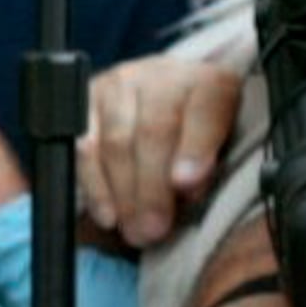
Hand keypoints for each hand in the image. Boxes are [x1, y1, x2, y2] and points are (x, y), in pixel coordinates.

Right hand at [84, 54, 247, 246]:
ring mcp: (121, 83)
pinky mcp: (87, 98)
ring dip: (124, 194)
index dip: (196, 149)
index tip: (187, 186)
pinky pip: (84, 147)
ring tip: (134, 231)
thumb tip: (185, 189)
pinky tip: (108, 214)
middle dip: (153, 189)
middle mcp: (163, 75)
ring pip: (117, 141)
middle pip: (153, 131)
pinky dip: (95, 186)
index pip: (205, 110)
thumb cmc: (198, 141)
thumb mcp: (221, 151)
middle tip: (154, 231)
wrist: (168, 105)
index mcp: (210, 84)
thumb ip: (209, 169)